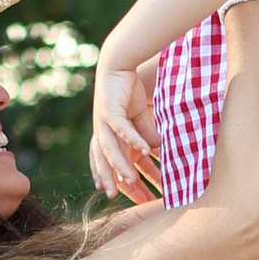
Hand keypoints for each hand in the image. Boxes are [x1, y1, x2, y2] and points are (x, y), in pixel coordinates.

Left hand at [90, 56, 161, 205]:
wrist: (118, 62)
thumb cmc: (128, 88)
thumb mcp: (140, 116)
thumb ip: (146, 132)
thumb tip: (157, 148)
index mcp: (106, 133)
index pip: (106, 160)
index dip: (111, 176)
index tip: (118, 192)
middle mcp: (101, 130)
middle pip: (103, 160)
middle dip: (109, 179)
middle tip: (114, 197)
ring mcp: (103, 122)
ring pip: (110, 149)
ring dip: (120, 166)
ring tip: (130, 180)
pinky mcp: (111, 110)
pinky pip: (123, 130)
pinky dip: (134, 141)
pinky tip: (146, 151)